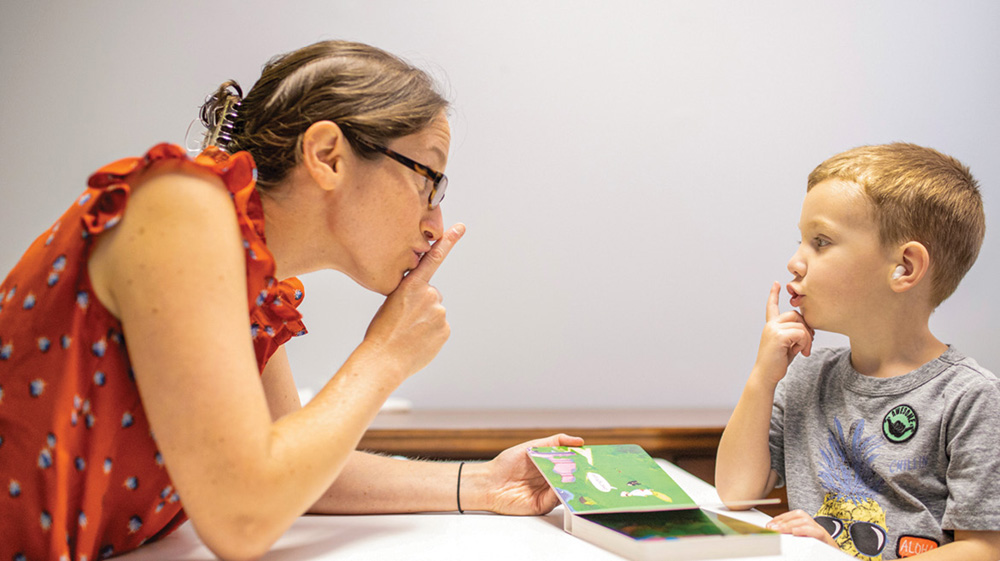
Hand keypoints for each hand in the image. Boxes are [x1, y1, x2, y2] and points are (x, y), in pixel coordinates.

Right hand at [363, 224, 464, 378]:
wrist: (383, 360)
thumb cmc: (381, 332)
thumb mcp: (391, 303)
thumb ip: (411, 295)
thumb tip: (428, 301)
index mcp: (410, 286)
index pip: (433, 258)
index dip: (448, 241)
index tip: (460, 227)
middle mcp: (429, 295)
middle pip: (430, 295)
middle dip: (421, 305)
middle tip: (404, 320)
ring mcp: (439, 313)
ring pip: (435, 312)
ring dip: (425, 321)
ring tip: (408, 332)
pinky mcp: (445, 329)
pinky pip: (439, 327)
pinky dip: (430, 333)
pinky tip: (417, 341)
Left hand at [477, 433, 584, 514]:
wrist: (489, 482)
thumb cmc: (507, 463)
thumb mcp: (533, 446)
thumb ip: (556, 442)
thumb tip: (578, 440)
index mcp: (550, 465)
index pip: (571, 464)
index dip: (582, 461)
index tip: (592, 457)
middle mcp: (550, 480)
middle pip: (572, 478)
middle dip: (581, 473)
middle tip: (591, 468)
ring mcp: (547, 493)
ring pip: (566, 489)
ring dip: (572, 484)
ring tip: (578, 475)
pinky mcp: (542, 505)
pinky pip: (556, 499)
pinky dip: (560, 492)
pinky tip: (562, 485)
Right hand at [753, 282, 813, 386]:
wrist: (766, 375)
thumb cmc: (777, 362)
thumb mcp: (787, 345)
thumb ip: (794, 333)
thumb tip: (808, 328)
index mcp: (771, 326)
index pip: (772, 306)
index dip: (774, 294)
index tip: (776, 284)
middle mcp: (770, 325)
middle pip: (796, 315)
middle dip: (806, 328)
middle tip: (807, 344)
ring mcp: (773, 329)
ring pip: (801, 325)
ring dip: (807, 339)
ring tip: (803, 351)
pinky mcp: (778, 336)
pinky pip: (801, 333)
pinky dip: (805, 343)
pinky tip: (800, 352)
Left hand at [766, 510, 839, 549]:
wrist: (837, 559)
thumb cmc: (819, 553)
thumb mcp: (803, 543)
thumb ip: (792, 537)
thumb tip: (775, 533)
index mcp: (810, 526)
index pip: (795, 515)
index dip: (781, 518)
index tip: (770, 524)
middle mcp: (816, 527)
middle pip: (800, 516)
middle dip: (783, 521)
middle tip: (772, 527)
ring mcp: (823, 533)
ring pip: (807, 522)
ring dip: (791, 525)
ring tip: (780, 530)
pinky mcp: (827, 541)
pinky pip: (817, 532)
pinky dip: (805, 530)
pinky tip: (795, 532)